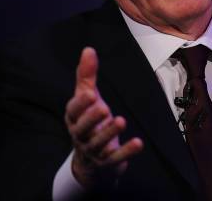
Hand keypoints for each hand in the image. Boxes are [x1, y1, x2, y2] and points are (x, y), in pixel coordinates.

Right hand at [64, 47, 142, 187]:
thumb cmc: (89, 121)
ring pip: (99, 143)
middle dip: (92, 119)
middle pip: (83, 128)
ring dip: (110, 133)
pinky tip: (138, 143)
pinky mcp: (107, 163)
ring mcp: (93, 151)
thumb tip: (88, 49)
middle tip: (103, 107)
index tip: (89, 93)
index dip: (80, 104)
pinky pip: (116, 158)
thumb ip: (87, 76)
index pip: (73, 111)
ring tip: (121, 121)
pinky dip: (126, 152)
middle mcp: (80, 135)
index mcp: (74, 119)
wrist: (90, 161)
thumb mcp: (87, 98)